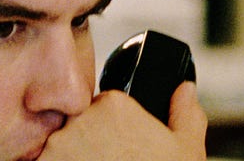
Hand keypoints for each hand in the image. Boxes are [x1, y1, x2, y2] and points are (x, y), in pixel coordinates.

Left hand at [37, 82, 206, 159]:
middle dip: (88, 143)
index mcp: (113, 105)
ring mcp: (57, 146)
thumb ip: (185, 113)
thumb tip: (184, 89)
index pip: (101, 107)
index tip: (119, 146)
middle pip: (77, 124)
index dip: (110, 129)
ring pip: (58, 146)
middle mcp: (80, 120)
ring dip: (70, 158)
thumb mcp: (186, 149)